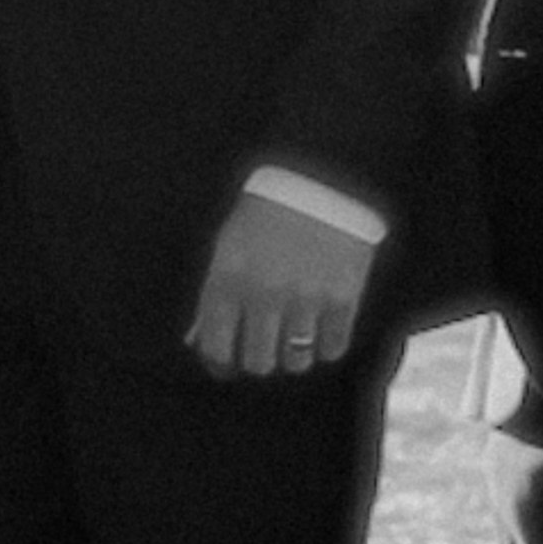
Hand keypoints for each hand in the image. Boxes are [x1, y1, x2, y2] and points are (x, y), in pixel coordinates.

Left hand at [184, 183, 381, 381]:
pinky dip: (325, 345)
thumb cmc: (266, 212)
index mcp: (229, 279)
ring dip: (292, 355)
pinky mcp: (342, 299)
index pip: (217, 348)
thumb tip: (200, 341)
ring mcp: (306, 299)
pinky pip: (332, 348)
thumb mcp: (228, 246)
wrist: (322, 180)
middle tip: (263, 346)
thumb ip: (214, 296)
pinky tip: (320, 327)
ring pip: (295, 362)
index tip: (227, 363)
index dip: (221, 363)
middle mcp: (265, 294)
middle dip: (258, 358)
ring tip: (293, 335)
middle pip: (258, 362)